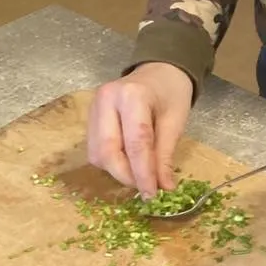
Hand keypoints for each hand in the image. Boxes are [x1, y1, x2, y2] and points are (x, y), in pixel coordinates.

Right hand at [87, 63, 193, 197]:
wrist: (159, 71)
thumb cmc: (171, 93)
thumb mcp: (175, 122)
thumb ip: (165, 155)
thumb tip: (163, 188)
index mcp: (131, 96)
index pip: (135, 143)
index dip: (143, 173)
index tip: (152, 194)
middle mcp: (105, 100)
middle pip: (107, 150)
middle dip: (125, 175)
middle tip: (146, 188)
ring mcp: (93, 108)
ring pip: (97, 154)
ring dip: (118, 171)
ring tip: (140, 173)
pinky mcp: (90, 117)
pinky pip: (95, 149)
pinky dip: (112, 162)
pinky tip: (129, 161)